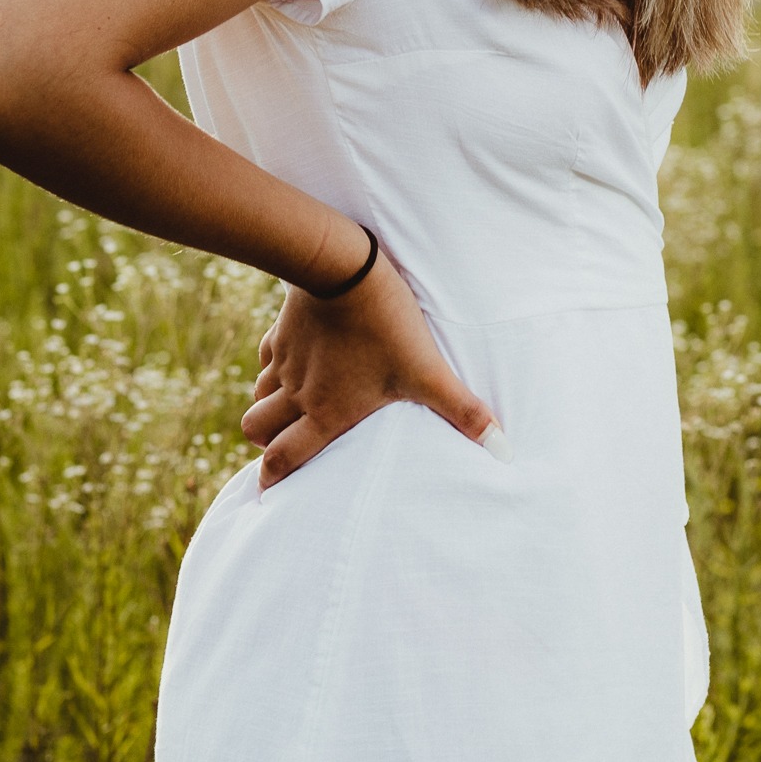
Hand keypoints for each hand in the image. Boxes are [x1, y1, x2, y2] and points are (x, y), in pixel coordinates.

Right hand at [240, 252, 508, 489]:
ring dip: (269, 406)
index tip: (267, 492)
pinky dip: (274, 367)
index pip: (283, 459)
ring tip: (288, 410)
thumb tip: (503, 450)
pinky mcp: (283, 330)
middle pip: (257, 429)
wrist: (345, 268)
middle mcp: (298, 393)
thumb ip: (462, 412)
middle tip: (280, 447)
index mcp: (326, 413)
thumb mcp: (428, 371)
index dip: (271, 480)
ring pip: (258, 394)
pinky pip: (267, 358)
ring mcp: (286, 361)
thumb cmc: (386, 326)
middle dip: (265, 443)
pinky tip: (296, 362)